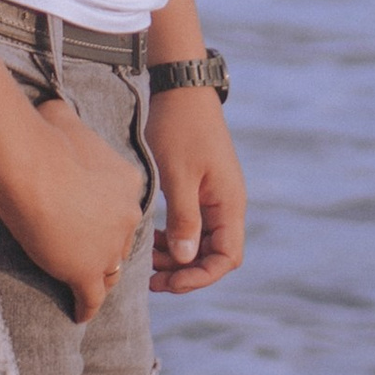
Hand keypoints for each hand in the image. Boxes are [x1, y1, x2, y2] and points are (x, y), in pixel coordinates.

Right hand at [0, 100, 148, 321]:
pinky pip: (91, 296)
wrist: (33, 164)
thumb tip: (51, 106)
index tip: (91, 219)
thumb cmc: (44, 137)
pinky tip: (80, 314)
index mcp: (126, 184)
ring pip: (108, 270)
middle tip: (86, 253)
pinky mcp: (87, 271)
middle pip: (119, 241)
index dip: (106, 217)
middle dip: (106, 247)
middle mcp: (126, 217)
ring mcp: (108, 247)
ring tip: (86, 288)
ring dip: (98, 278)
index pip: (121, 209)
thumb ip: (63, 118)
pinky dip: (86, 307)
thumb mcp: (62, 117)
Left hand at [149, 86, 244, 290]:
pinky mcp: (201, 189)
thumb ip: (184, 219)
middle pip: (214, 254)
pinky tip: (152, 239)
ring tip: (145, 260)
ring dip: (177, 256)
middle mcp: (227, 204)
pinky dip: (174, 237)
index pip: (226, 258)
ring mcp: (215, 197)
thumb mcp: (177, 176)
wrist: (182, 90)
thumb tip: (185, 260)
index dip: (200, 277)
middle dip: (185, 271)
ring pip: (201, 242)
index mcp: (228, 204)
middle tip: (150, 278)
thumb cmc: (179, 129)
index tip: (169, 283)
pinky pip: (193, 225)